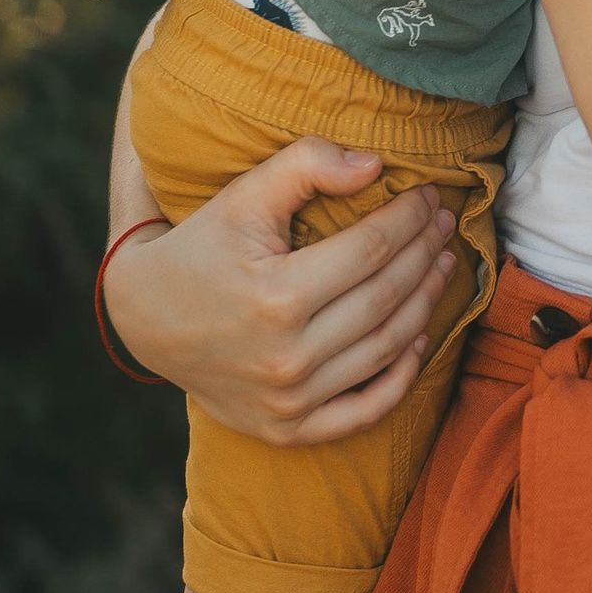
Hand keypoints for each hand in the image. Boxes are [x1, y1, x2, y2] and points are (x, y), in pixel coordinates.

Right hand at [102, 132, 458, 444]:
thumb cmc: (203, 247)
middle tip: (445, 224)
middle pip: (385, 298)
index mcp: (276, 297)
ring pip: (385, 349)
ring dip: (425, 305)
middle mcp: (286, 356)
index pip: (371, 249)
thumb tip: (375, 163)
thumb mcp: (243, 196)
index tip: (429, 194)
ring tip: (441, 266)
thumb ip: (305, 165)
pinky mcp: (287, 429)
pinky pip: (363, 412)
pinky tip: (419, 337)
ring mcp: (288, 401)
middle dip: (424, 254)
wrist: (146, 319)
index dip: (409, 218)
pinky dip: (401, 378)